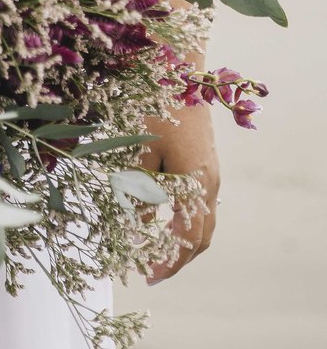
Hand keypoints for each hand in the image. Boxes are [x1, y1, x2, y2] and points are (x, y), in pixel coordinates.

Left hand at [139, 105, 219, 281]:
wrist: (180, 71)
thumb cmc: (157, 109)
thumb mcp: (142, 152)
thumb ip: (140, 191)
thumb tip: (138, 225)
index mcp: (196, 185)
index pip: (188, 239)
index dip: (171, 262)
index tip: (151, 276)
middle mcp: (210, 183)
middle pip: (202, 235)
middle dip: (179, 257)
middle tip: (154, 270)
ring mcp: (211, 172)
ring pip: (203, 219)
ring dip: (183, 238)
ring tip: (158, 248)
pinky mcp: (206, 160)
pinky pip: (201, 201)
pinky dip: (185, 217)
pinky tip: (165, 214)